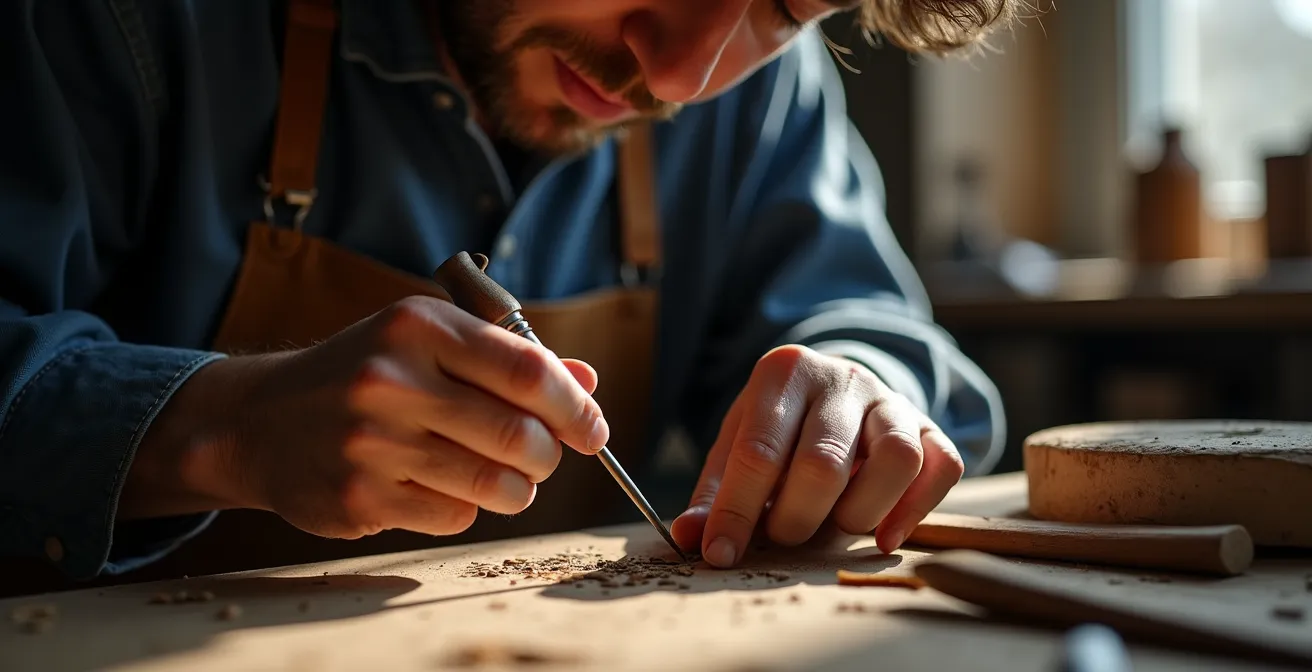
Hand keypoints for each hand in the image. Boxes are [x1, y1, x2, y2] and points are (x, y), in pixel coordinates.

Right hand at [124, 296, 608, 539]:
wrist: (261, 420)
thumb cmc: (365, 373)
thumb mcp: (429, 342)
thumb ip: (509, 359)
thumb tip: (587, 384)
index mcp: (418, 327)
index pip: (527, 371)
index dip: (574, 408)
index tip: (591, 429)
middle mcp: (391, 380)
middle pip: (519, 435)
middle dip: (548, 455)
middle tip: (543, 457)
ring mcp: (371, 444)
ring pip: (494, 485)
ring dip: (517, 489)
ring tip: (505, 477)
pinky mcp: (359, 498)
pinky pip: (455, 516)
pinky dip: (468, 508)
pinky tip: (444, 486)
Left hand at [669, 344, 963, 566]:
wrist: (835, 389)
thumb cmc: (779, 430)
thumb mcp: (737, 446)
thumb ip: (715, 494)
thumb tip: (690, 539)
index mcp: (783, 373)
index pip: (758, 451)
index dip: (736, 511)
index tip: (721, 554)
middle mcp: (842, 378)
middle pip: (824, 463)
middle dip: (797, 518)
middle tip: (786, 534)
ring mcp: (892, 399)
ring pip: (896, 459)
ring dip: (861, 513)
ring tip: (837, 525)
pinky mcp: (931, 426)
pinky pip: (942, 467)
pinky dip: (914, 511)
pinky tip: (883, 534)